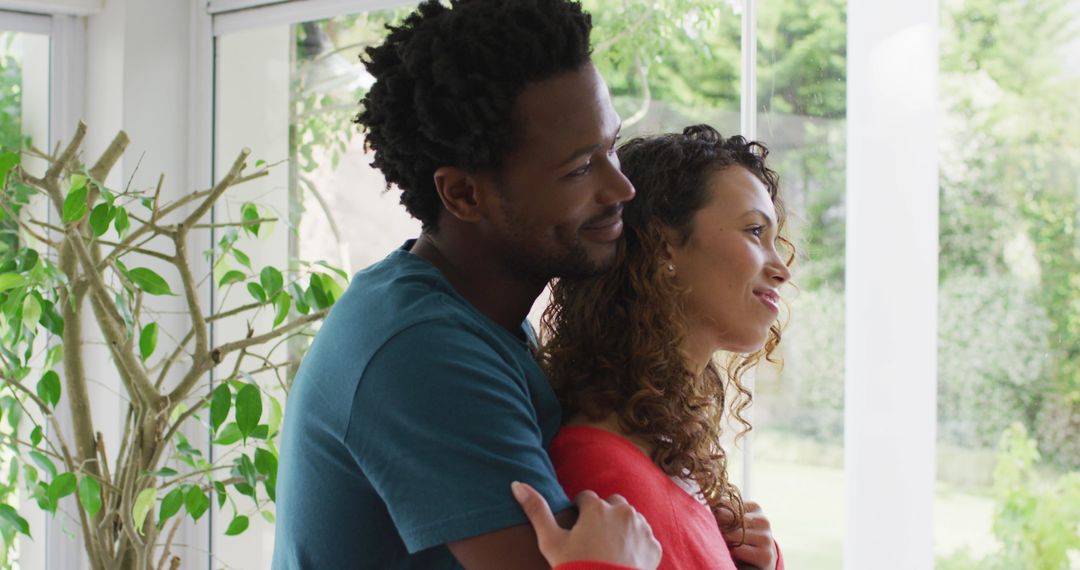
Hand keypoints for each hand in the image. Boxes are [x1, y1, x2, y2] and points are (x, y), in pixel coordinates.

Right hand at [512, 481, 661, 569]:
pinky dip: (637, 544)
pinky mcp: (654, 546)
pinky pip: (645, 538)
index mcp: (597, 507)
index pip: (585, 497)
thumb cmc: (576, 567)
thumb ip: (536, 510)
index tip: (577, 527)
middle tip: (593, 536)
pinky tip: (624, 559)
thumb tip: (517, 484)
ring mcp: (642, 528)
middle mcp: (623, 511)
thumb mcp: (551, 541)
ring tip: (609, 547)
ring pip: (631, 517)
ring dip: (621, 526)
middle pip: (612, 502)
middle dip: (604, 514)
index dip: (579, 512)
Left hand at [720, 501, 776, 569]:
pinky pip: (739, 550)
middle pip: (731, 520)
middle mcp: (764, 520)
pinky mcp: (765, 555)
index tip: (714, 519)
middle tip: (718, 533)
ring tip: (725, 543)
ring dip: (725, 541)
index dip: (717, 513)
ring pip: (734, 535)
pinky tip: (734, 552)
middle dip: (720, 527)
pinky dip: (732, 552)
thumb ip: (723, 511)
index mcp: (755, 507)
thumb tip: (712, 505)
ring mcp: (766, 538)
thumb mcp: (734, 521)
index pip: (728, 505)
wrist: (758, 559)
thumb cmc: (740, 536)